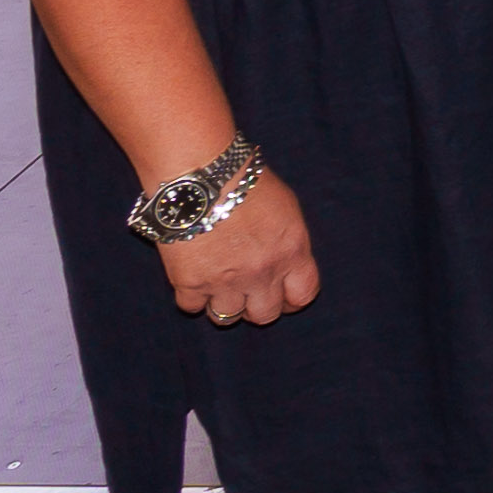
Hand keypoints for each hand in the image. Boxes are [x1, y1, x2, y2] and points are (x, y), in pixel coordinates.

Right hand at [156, 164, 318, 328]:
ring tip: (217, 287)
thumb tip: (285, 260)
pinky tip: (192, 278)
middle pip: (264, 315)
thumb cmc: (243, 180)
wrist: (200, 174)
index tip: (282, 297)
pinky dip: (191, 296)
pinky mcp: (190, 282)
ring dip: (223, 305)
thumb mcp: (285, 208)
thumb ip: (288, 241)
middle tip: (246, 294)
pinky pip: (191, 306)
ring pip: (227, 317)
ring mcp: (225, 281)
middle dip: (256, 307)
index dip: (292, 300)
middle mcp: (262, 273)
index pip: (303, 296)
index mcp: (292, 252)